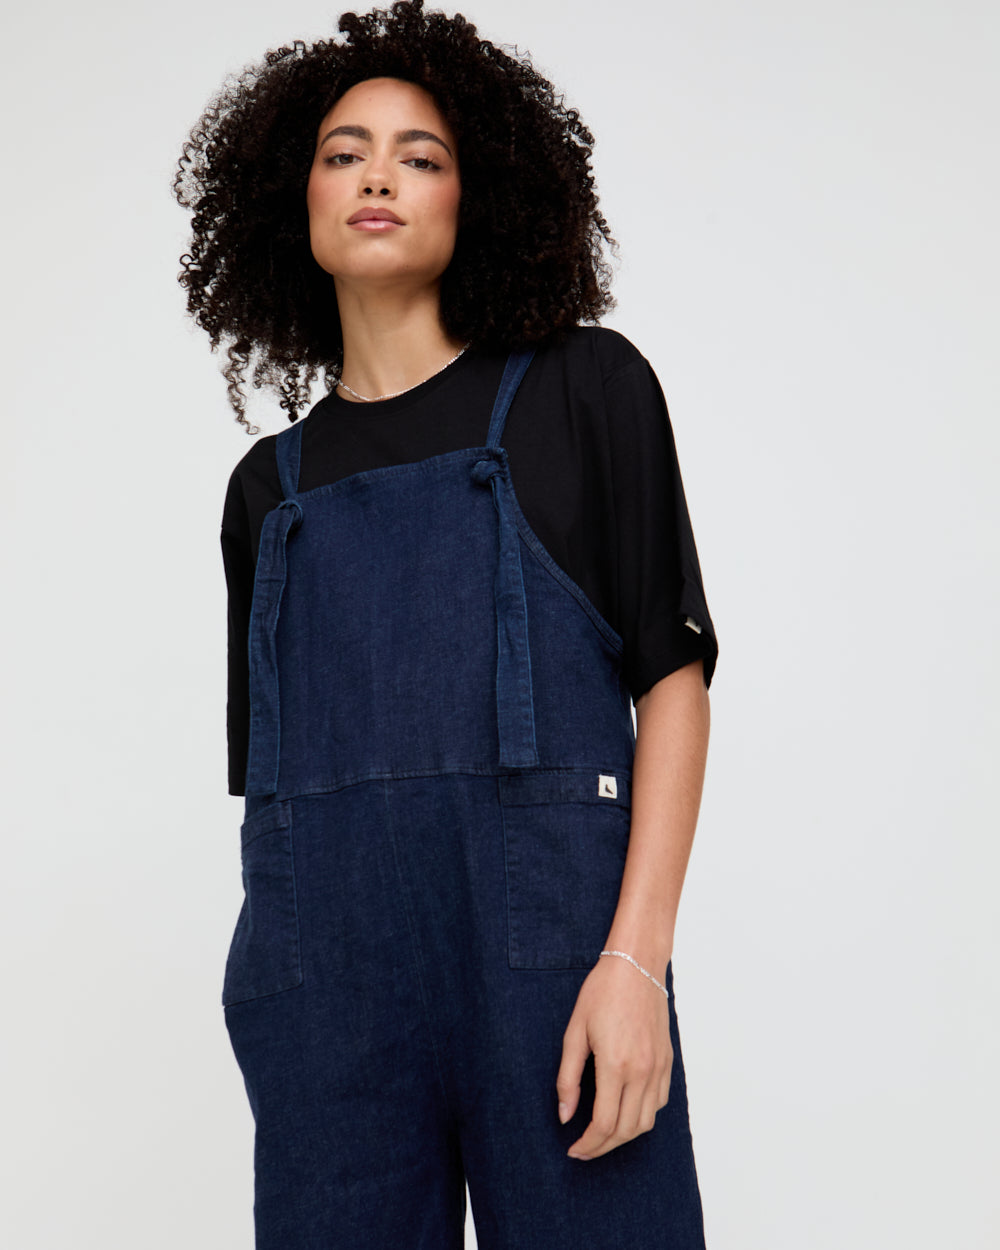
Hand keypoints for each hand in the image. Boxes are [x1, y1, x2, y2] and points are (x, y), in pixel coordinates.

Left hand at [556, 954, 672, 1159]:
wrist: (637, 966)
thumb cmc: (602, 992)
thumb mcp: (575, 1031)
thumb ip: (568, 1077)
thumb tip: (565, 1115)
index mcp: (616, 1065)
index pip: (604, 1124)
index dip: (588, 1144)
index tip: (573, 1150)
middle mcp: (642, 1072)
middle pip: (626, 1130)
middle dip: (603, 1147)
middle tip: (584, 1150)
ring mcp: (658, 1068)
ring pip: (646, 1122)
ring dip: (624, 1136)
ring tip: (602, 1136)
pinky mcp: (667, 1062)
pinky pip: (659, 1103)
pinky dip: (642, 1117)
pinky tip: (625, 1111)